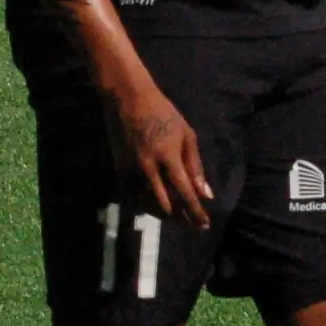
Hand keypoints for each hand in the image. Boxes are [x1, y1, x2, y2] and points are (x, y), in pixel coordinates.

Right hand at [106, 80, 212, 228]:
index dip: (196, 212)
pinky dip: (145, 205)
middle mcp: (149, 168)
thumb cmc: (164, 113)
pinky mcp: (119, 169)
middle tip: (193, 225)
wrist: (128, 99)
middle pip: (166, 205)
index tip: (205, 225)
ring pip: (147, 204)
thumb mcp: (187, 134)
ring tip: (178, 218)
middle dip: (181, 219)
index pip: (185, 192)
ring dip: (165, 215)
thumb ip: (196, 166)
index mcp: (168, 156)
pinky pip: (132, 197)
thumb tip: (206, 194)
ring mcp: (131, 170)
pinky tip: (156, 208)